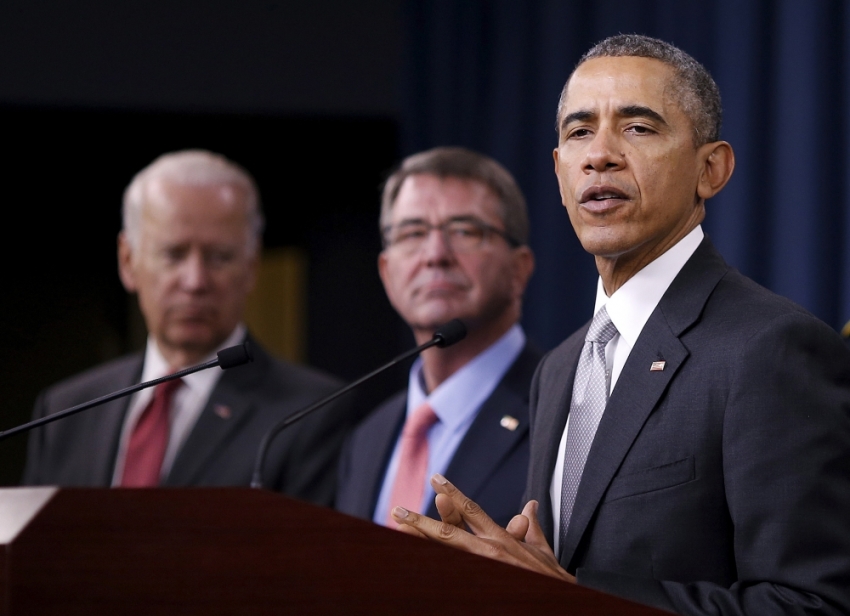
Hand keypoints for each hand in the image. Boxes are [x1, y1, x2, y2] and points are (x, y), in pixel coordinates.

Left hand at [392, 474, 574, 582]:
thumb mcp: (540, 547)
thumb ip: (530, 526)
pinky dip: (434, 567)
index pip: (471, 509)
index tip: (435, 480)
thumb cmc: (550, 576)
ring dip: (420, 542)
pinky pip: (453, 574)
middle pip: (448, 531)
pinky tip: (417, 563)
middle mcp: (488, 550)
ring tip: (399, 531)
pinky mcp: (483, 583)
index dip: (452, 493)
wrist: (562, 598)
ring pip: (445, 552)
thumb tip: (530, 507)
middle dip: (420, 522)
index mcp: (500, 538)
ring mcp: (483, 568)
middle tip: (397, 511)